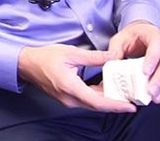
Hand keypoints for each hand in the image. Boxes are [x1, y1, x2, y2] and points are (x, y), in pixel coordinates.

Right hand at [17, 44, 136, 112]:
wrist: (27, 64)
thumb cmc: (45, 58)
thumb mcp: (71, 53)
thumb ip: (94, 57)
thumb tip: (113, 57)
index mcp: (71, 88)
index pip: (98, 102)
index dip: (116, 105)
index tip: (131, 106)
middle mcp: (70, 99)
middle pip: (98, 106)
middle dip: (116, 104)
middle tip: (133, 98)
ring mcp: (68, 100)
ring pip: (92, 104)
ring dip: (108, 100)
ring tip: (123, 92)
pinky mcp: (67, 98)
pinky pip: (86, 100)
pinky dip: (98, 96)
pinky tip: (107, 88)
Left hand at [107, 21, 159, 103]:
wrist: (140, 35)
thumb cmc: (130, 37)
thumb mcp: (119, 40)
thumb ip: (115, 50)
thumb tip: (112, 61)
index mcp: (153, 34)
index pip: (157, 44)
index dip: (153, 58)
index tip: (146, 72)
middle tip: (151, 91)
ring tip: (154, 98)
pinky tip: (157, 97)